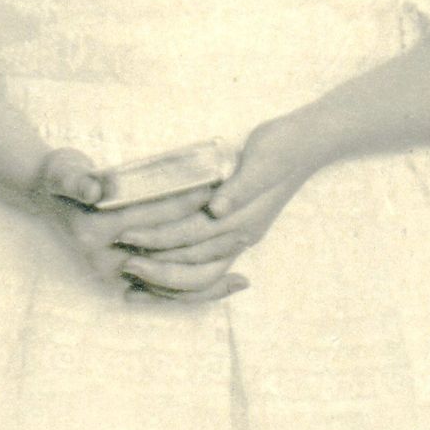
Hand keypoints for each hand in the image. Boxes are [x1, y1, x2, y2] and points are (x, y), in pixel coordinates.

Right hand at [26, 147, 248, 303]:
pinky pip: (171, 290)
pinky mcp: (130, 277)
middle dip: (204, 238)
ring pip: (172, 282)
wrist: (50, 195)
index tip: (213, 190)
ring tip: (245, 246)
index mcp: (93, 234)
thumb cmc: (62, 176)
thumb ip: (77, 180)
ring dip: (211, 268)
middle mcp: (106, 260)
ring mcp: (119, 273)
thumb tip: (93, 189)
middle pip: (166, 255)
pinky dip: (203, 287)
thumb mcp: (65, 171)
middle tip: (243, 223)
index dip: (181, 204)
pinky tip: (234, 281)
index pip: (149, 219)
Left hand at [96, 118, 312, 285]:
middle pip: (194, 262)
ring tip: (132, 284)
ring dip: (166, 282)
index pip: (192, 233)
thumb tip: (216, 209)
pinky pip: (207, 271)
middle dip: (157, 267)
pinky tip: (156, 285)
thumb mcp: (263, 161)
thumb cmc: (282, 147)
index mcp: (244, 218)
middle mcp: (241, 235)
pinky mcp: (235, 236)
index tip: (126, 235)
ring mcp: (240, 239)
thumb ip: (240, 188)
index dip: (158, 237)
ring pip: (200, 275)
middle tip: (122, 264)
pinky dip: (182, 282)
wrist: (308, 145)